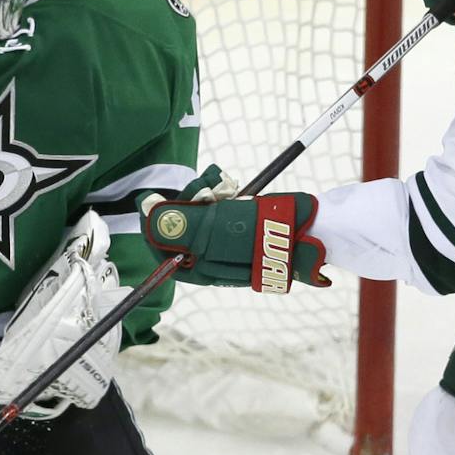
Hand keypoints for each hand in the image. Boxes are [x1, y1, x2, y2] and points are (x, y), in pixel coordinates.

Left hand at [142, 192, 330, 291]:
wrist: (310, 231)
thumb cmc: (263, 234)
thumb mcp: (216, 227)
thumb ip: (179, 222)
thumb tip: (145, 213)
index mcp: (200, 269)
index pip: (161, 249)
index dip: (154, 222)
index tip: (155, 199)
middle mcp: (209, 258)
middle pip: (178, 226)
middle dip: (187, 201)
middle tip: (205, 188)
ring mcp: (225, 242)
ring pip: (198, 211)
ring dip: (206, 191)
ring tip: (225, 185)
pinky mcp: (239, 225)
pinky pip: (218, 206)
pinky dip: (221, 191)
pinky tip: (231, 185)